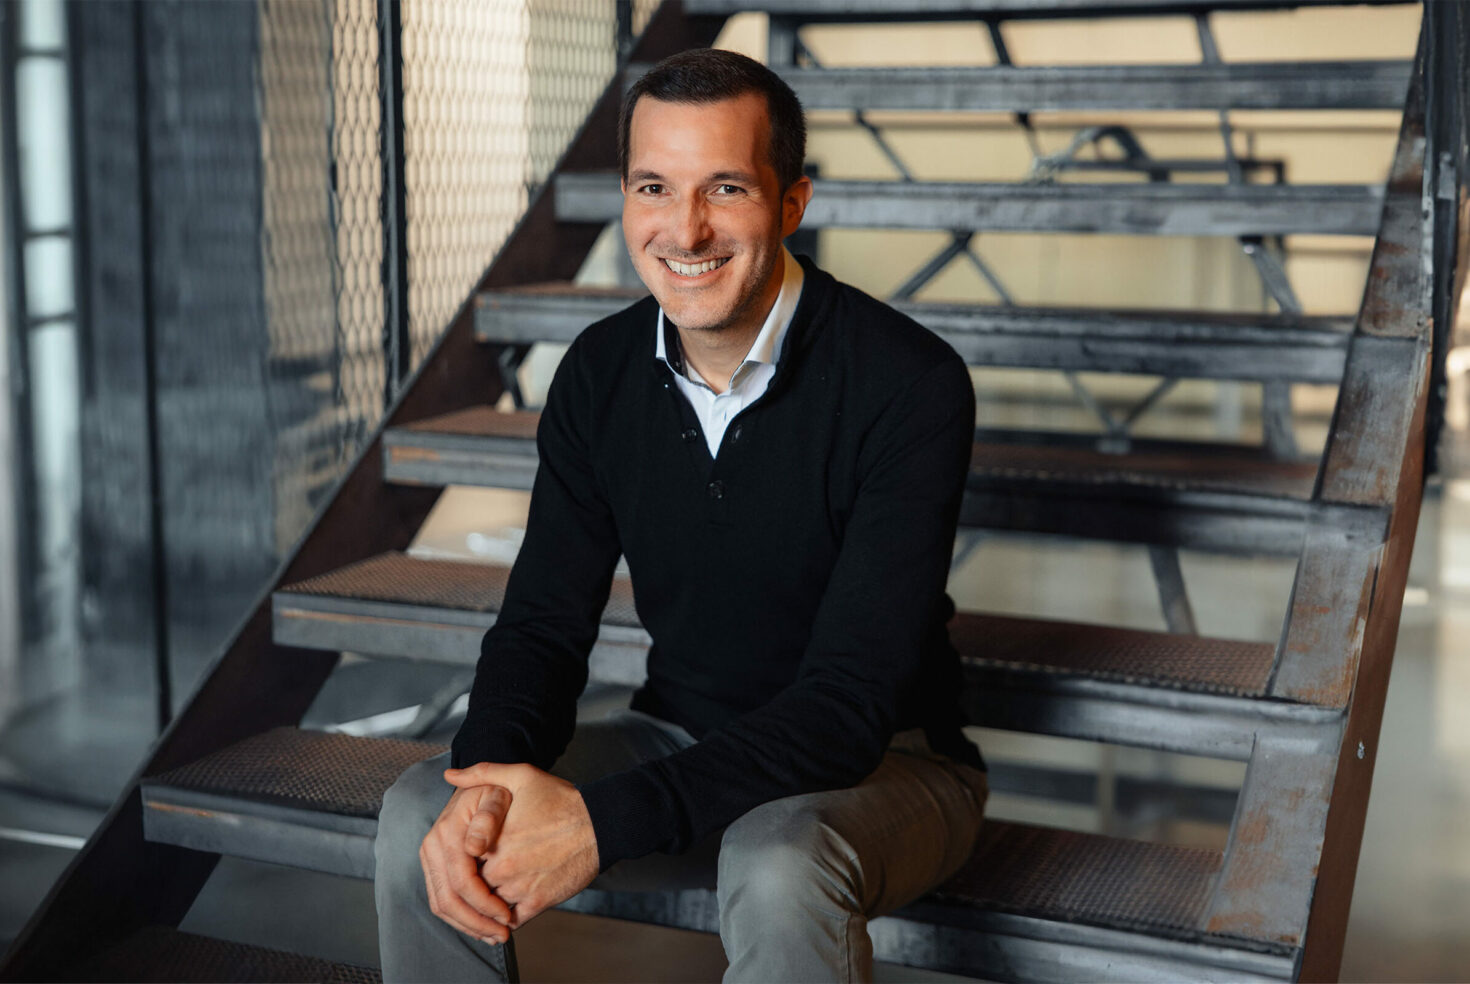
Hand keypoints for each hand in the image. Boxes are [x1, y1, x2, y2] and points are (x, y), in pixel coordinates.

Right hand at [418, 780, 515, 944]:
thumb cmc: (497, 791)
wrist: (482, 785)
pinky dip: (461, 918)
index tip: (508, 916)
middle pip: (448, 899)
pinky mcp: (433, 866)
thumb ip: (489, 816)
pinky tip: (483, 926)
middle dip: (476, 922)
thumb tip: (474, 847)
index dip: (485, 903)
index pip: (463, 881)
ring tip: (495, 936)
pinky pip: (441, 899)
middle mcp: (431, 847)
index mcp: (447, 832)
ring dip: (468, 925)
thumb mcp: (500, 793)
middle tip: (503, 936)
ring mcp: (429, 858)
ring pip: (441, 904)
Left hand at [444, 762, 599, 929]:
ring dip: (488, 903)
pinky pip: (510, 921)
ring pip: (489, 907)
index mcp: (490, 839)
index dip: (462, 859)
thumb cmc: (561, 800)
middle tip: (479, 876)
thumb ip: (482, 774)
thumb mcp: (521, 776)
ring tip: (495, 892)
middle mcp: (501, 867)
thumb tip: (449, 775)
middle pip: (472, 886)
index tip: (470, 855)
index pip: (459, 861)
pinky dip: (506, 918)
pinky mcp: (538, 903)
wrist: (600, 824)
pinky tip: (509, 907)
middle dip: (474, 883)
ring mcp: (520, 888)